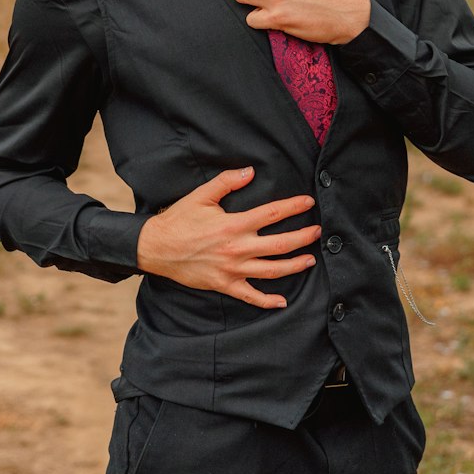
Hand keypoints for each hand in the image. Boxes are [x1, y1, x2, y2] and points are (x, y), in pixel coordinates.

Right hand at [135, 166, 320, 309]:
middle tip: (317, 232)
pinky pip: (251, 296)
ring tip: (310, 260)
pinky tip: (283, 301)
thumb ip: (227, 181)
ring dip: (294, 266)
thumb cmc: (179, 220)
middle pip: (280, 245)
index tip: (308, 202)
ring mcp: (232, 269)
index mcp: (234, 224)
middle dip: (302, 238)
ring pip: (272, 270)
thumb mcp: (201, 195)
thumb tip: (250, 171)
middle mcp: (237, 248)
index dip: (293, 207)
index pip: (272, 213)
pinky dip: (268, 301)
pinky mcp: (225, 285)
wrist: (156, 248)